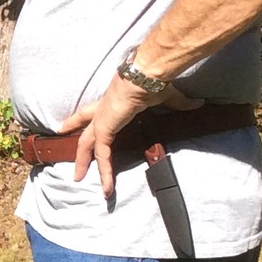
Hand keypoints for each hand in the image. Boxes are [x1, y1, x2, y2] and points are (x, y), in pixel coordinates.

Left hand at [58, 77, 202, 200]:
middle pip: (84, 131)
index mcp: (111, 101)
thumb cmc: (153, 82)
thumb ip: (180, 103)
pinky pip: (102, 155)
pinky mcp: (105, 130)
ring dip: (83, 163)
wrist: (146, 76)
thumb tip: (197, 104)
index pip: (90, 112)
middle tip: (69, 159)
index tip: (63, 126)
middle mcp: (102, 111)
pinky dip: (104, 171)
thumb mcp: (167, 96)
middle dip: (76, 145)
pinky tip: (105, 185)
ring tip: (79, 179)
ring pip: (87, 146)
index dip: (77, 119)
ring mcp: (101, 120)